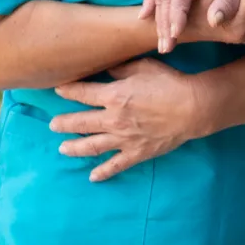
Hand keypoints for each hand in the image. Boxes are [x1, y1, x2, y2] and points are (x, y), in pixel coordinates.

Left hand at [50, 58, 209, 180]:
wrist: (192, 108)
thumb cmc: (170, 83)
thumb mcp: (143, 67)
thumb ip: (120, 69)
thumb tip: (107, 70)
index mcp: (113, 96)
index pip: (81, 93)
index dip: (67, 91)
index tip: (57, 90)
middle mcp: (113, 119)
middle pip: (80, 122)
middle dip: (63, 123)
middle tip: (52, 125)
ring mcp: (123, 138)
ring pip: (91, 146)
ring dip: (74, 148)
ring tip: (62, 149)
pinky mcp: (136, 153)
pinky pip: (115, 165)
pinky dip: (103, 172)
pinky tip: (92, 177)